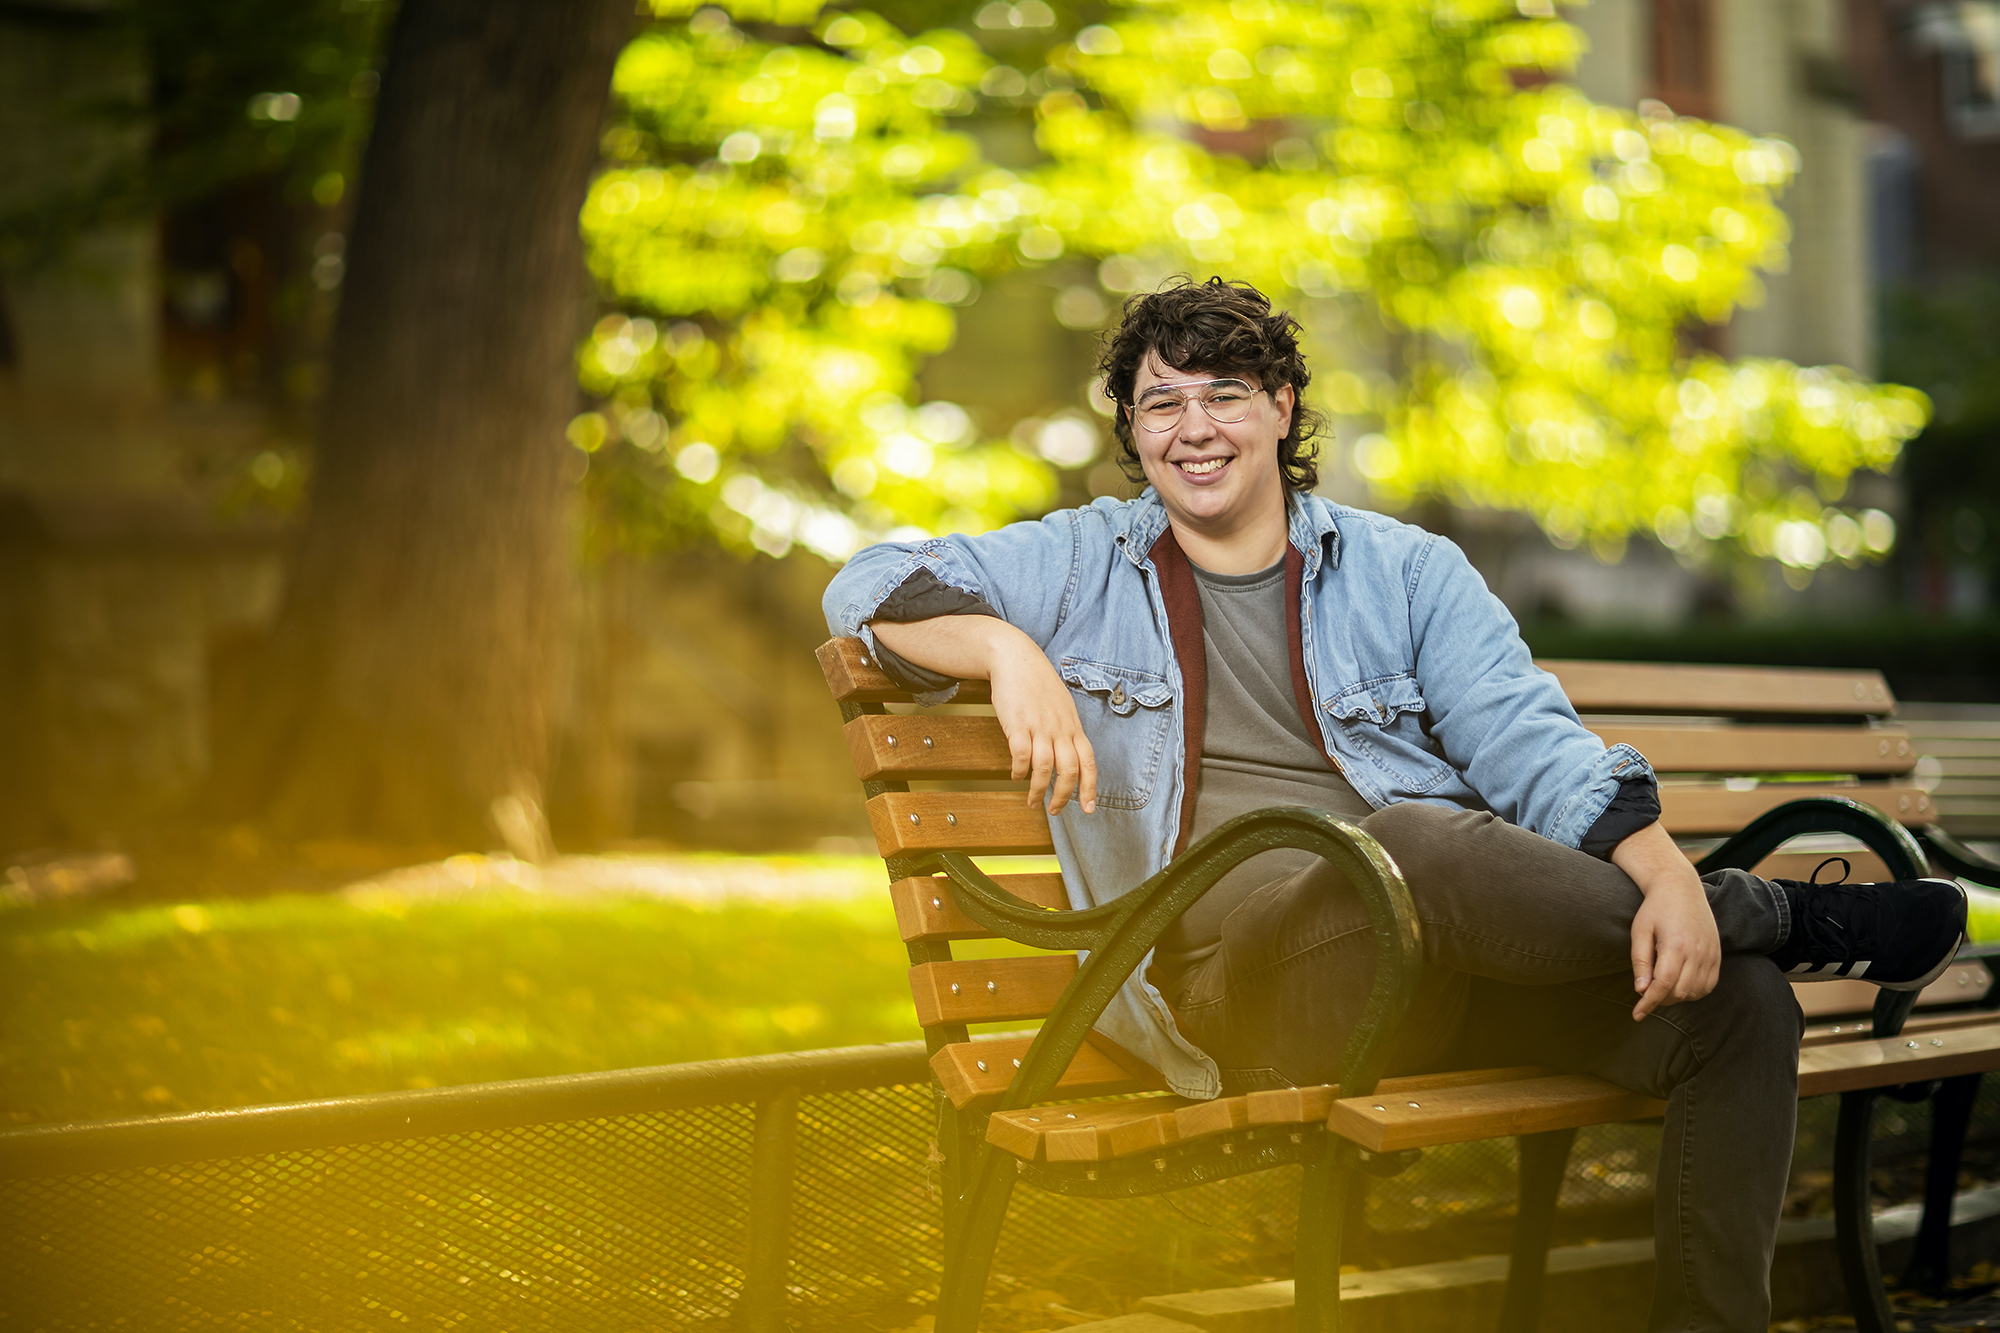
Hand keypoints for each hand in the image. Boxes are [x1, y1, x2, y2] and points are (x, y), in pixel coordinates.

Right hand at [869, 616, 1097, 814]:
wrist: (1015, 657)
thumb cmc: (1037, 683)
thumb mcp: (1061, 706)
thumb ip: (1065, 730)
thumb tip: (1067, 755)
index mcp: (1073, 726)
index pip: (1089, 762)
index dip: (1090, 788)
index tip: (1088, 809)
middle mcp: (1060, 728)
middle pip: (1069, 770)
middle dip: (1063, 796)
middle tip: (1054, 811)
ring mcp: (1039, 726)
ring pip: (1045, 768)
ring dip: (1038, 790)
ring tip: (1032, 802)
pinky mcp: (1017, 724)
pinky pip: (1022, 756)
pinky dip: (1019, 771)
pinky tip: (1015, 775)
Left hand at [1612, 821, 1720, 1020]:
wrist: (1681, 888)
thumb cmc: (1655, 908)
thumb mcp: (1640, 931)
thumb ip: (1641, 961)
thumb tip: (1641, 990)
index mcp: (1676, 945)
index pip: (1664, 984)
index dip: (1649, 1003)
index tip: (1637, 1014)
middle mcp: (1698, 951)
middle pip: (1680, 992)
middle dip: (1660, 1000)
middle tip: (1646, 994)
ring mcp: (1711, 954)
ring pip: (1696, 992)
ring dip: (1677, 997)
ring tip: (1661, 987)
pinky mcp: (1717, 955)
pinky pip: (1709, 985)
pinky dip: (1694, 992)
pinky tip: (1680, 985)